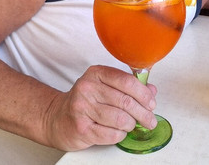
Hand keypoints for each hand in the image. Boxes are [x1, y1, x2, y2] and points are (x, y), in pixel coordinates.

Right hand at [43, 65, 157, 150]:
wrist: (57, 118)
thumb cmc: (86, 101)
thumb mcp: (106, 87)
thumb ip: (129, 86)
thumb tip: (151, 90)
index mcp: (97, 73)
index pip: (127, 81)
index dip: (143, 94)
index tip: (151, 103)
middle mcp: (88, 88)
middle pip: (126, 101)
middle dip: (143, 113)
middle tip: (149, 120)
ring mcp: (82, 108)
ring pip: (120, 119)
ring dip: (130, 124)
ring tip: (131, 124)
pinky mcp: (81, 127)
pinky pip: (111, 134)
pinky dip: (120, 134)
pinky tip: (118, 131)